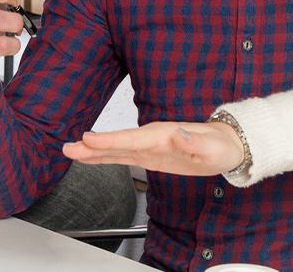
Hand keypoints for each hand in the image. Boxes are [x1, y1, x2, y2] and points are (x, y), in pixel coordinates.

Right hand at [62, 121, 242, 176]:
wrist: (224, 145)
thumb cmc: (219, 146)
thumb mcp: (211, 148)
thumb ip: (192, 141)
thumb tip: (177, 134)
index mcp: (163, 136)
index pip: (131, 139)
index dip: (109, 140)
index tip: (88, 139)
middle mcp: (151, 138)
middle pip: (117, 143)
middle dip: (92, 146)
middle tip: (68, 147)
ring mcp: (148, 146)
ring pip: (116, 149)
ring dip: (93, 151)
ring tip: (70, 152)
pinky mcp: (148, 155)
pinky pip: (122, 156)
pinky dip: (105, 156)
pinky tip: (90, 158)